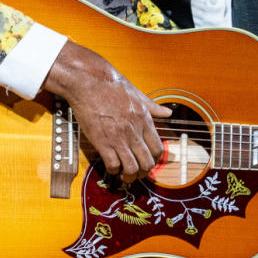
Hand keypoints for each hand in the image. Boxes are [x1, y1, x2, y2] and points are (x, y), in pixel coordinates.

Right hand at [42, 42, 171, 183]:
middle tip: (137, 173)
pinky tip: (111, 166)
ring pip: (131, 168)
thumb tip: (168, 113)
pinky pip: (112, 164)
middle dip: (143, 172)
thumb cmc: (111, 85)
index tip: (149, 162)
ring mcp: (118, 137)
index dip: (155, 160)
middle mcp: (134, 130)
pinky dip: (113, 170)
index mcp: (144, 119)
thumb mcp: (137, 94)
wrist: (89, 81)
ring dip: (129, 176)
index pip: (158, 148)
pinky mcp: (101, 141)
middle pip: (147, 162)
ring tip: (125, 175)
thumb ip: (153, 106)